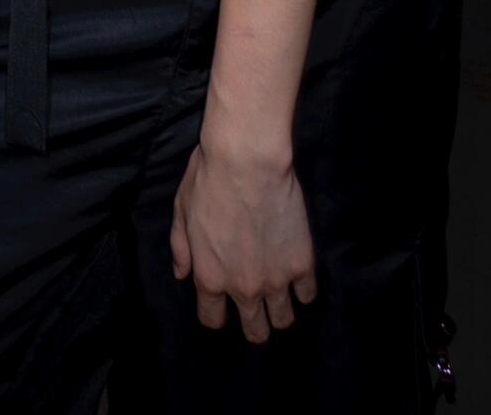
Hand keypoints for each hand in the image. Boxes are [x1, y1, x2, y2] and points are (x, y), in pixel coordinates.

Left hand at [170, 142, 316, 343]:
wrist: (247, 160)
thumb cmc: (208, 180)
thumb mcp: (181, 210)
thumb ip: (181, 248)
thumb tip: (182, 275)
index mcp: (210, 278)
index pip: (212, 320)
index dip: (216, 314)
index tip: (222, 304)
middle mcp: (243, 288)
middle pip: (255, 331)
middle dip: (254, 324)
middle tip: (257, 309)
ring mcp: (276, 280)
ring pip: (284, 320)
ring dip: (280, 312)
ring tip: (279, 296)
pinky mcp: (302, 264)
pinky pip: (308, 295)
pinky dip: (303, 289)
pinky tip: (296, 274)